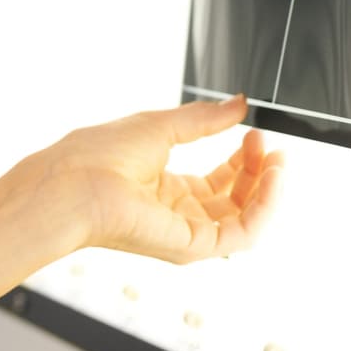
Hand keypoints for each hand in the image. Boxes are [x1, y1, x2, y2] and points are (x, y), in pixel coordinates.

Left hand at [25, 95, 283, 263]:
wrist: (72, 182)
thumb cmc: (97, 156)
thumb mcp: (160, 126)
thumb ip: (204, 118)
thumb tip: (237, 104)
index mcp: (164, 187)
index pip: (217, 180)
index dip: (242, 158)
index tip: (255, 133)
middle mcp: (176, 213)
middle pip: (234, 200)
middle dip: (257, 171)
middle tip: (268, 144)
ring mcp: (185, 231)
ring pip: (244, 219)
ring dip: (268, 189)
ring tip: (277, 160)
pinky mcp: (191, 246)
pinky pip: (242, 234)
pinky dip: (264, 208)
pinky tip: (272, 179)